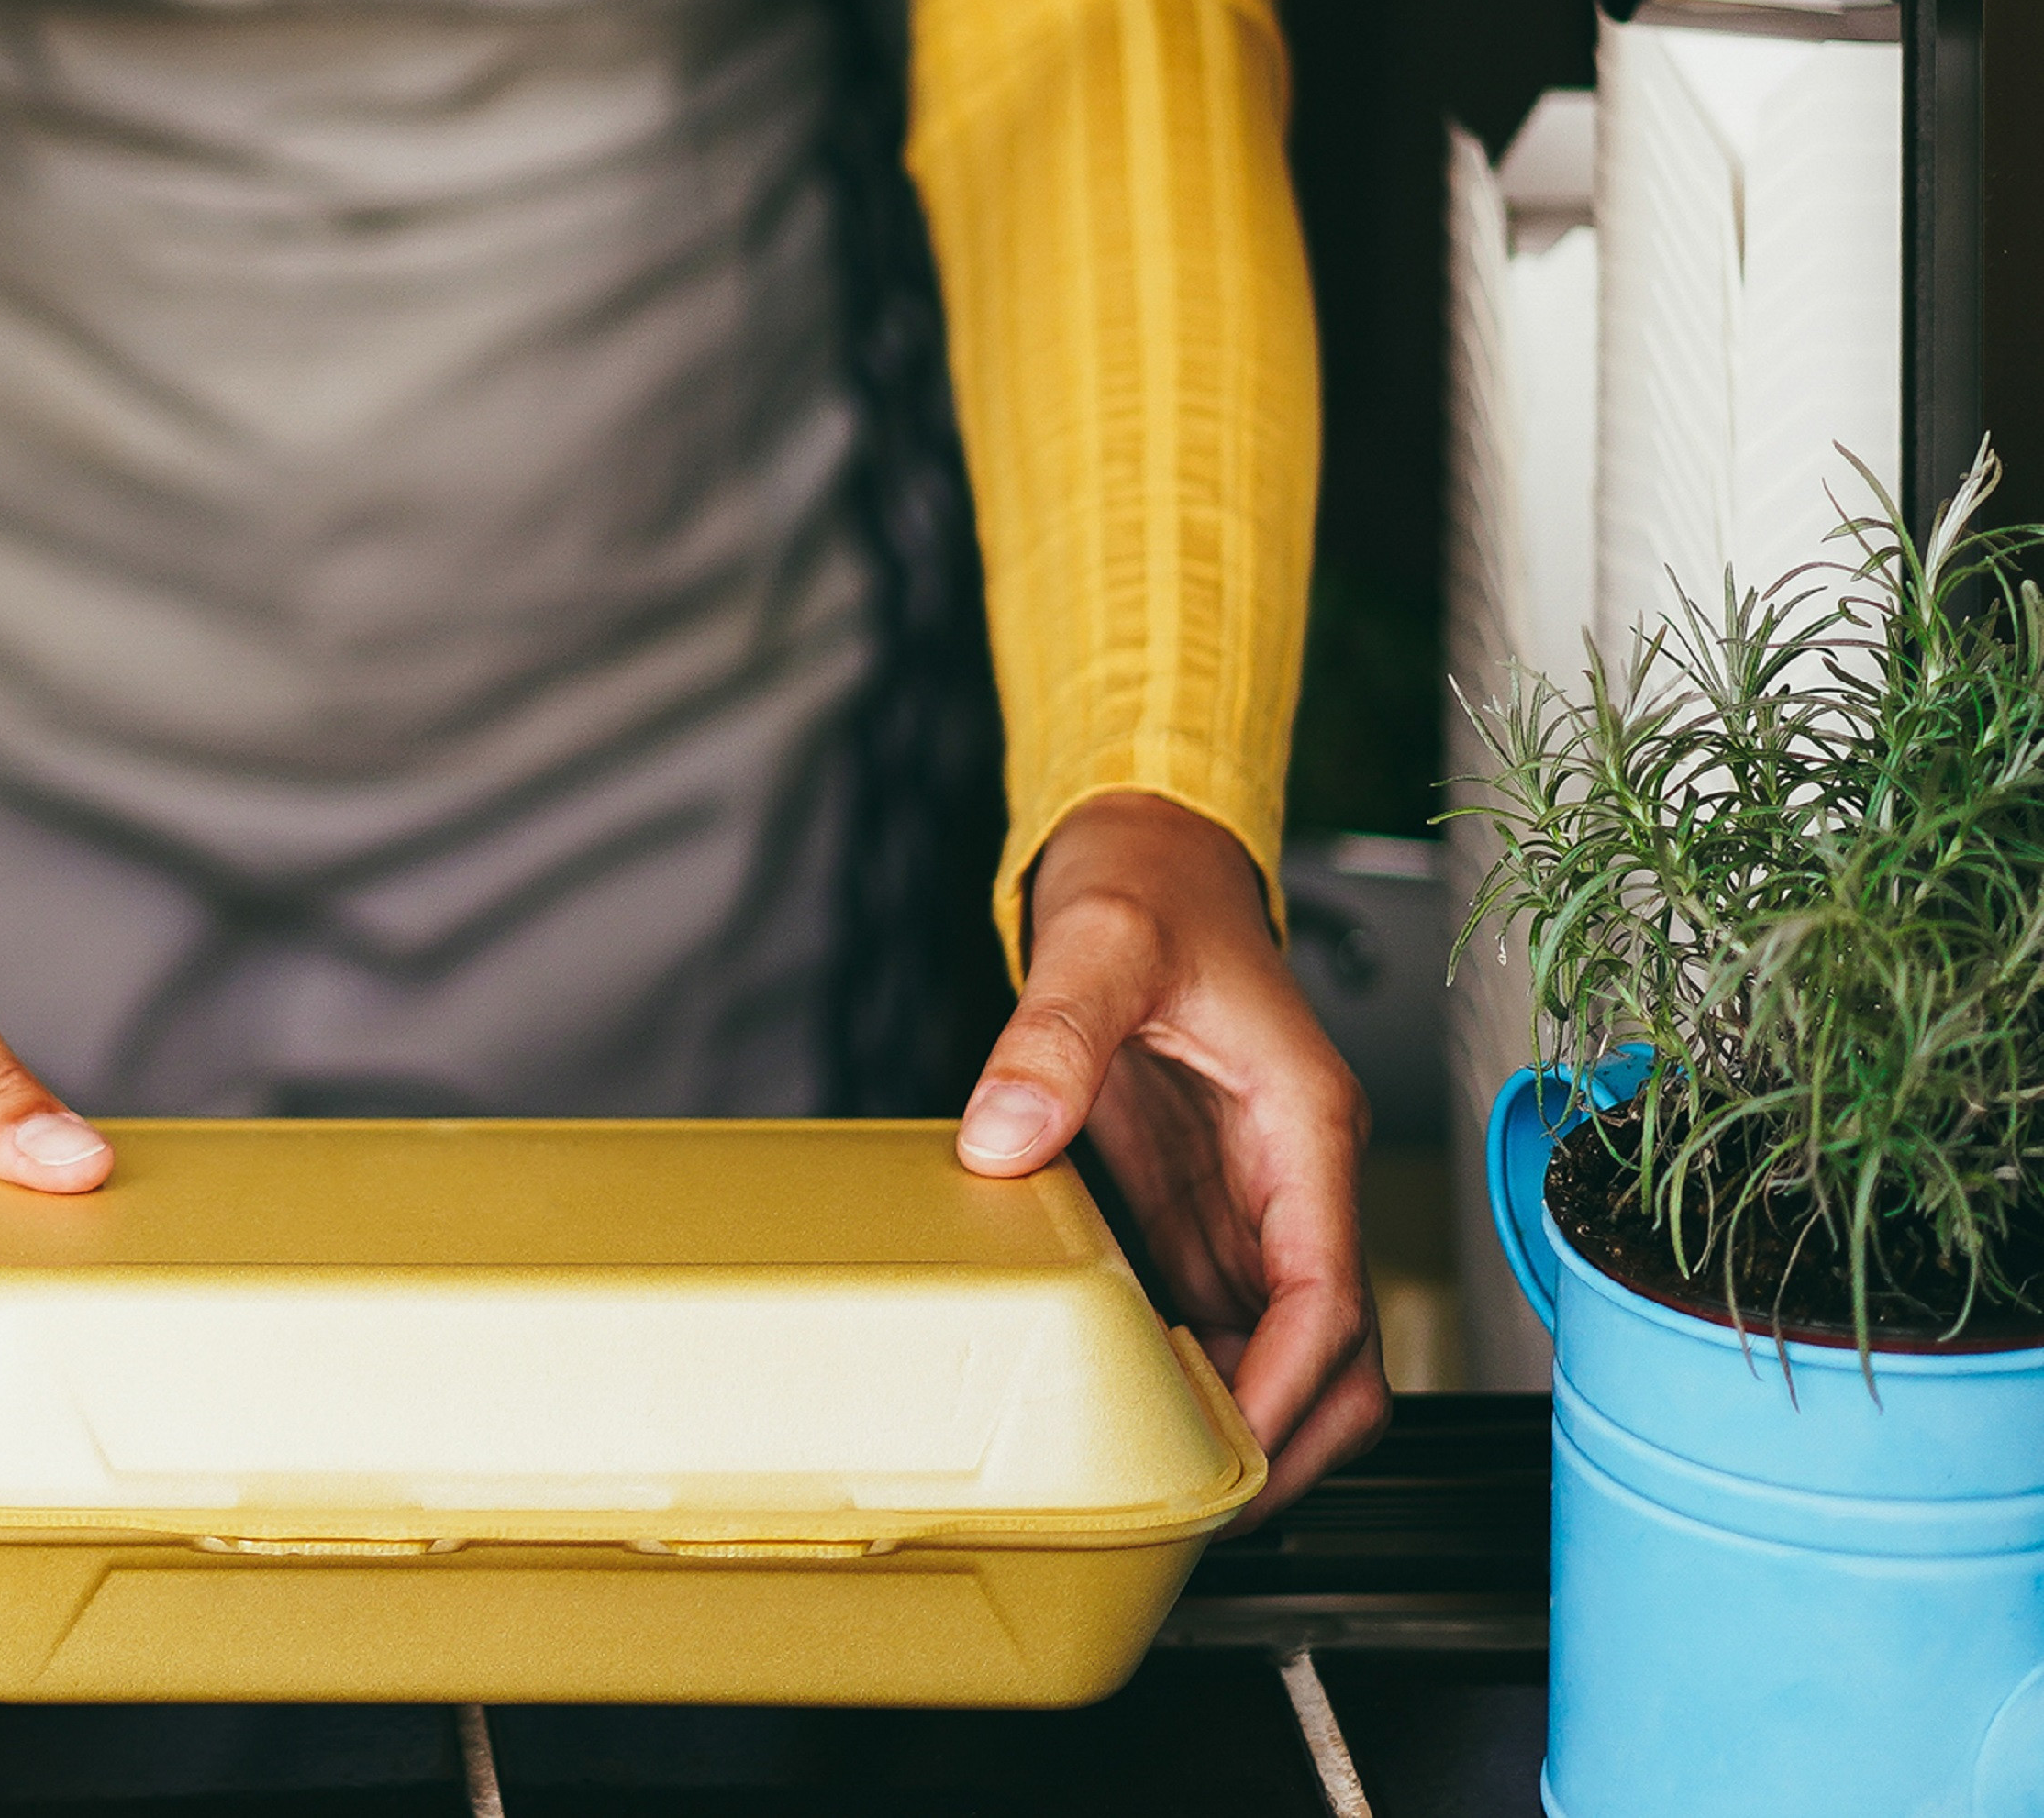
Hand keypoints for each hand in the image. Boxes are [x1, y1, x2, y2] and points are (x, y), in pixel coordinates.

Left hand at [957, 792, 1387, 1524]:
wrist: (1146, 840)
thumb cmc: (1148, 878)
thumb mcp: (1098, 940)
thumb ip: (1053, 1037)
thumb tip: (1002, 1137)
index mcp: (1303, 1121)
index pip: (1327, 1297)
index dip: (1283, 1389)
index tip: (1227, 1457)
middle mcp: (1294, 1167)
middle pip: (1335, 1350)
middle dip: (1286, 1435)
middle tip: (1192, 1497)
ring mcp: (1252, 1185)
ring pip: (1283, 1341)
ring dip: (1237, 1408)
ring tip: (1149, 1463)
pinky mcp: (1203, 1188)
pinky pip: (1217, 1304)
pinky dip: (1189, 1359)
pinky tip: (1122, 1386)